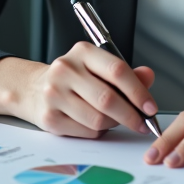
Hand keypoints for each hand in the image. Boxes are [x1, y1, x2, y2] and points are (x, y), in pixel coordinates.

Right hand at [0, 43, 156, 138]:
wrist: (32, 88)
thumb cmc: (73, 78)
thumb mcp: (98, 68)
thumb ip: (125, 73)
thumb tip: (148, 76)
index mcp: (83, 52)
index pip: (117, 71)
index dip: (138, 91)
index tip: (150, 107)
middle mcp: (65, 69)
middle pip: (108, 99)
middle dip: (130, 115)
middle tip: (142, 124)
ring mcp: (54, 94)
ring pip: (98, 119)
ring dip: (113, 125)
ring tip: (113, 120)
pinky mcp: (49, 117)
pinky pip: (86, 132)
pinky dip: (97, 132)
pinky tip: (93, 123)